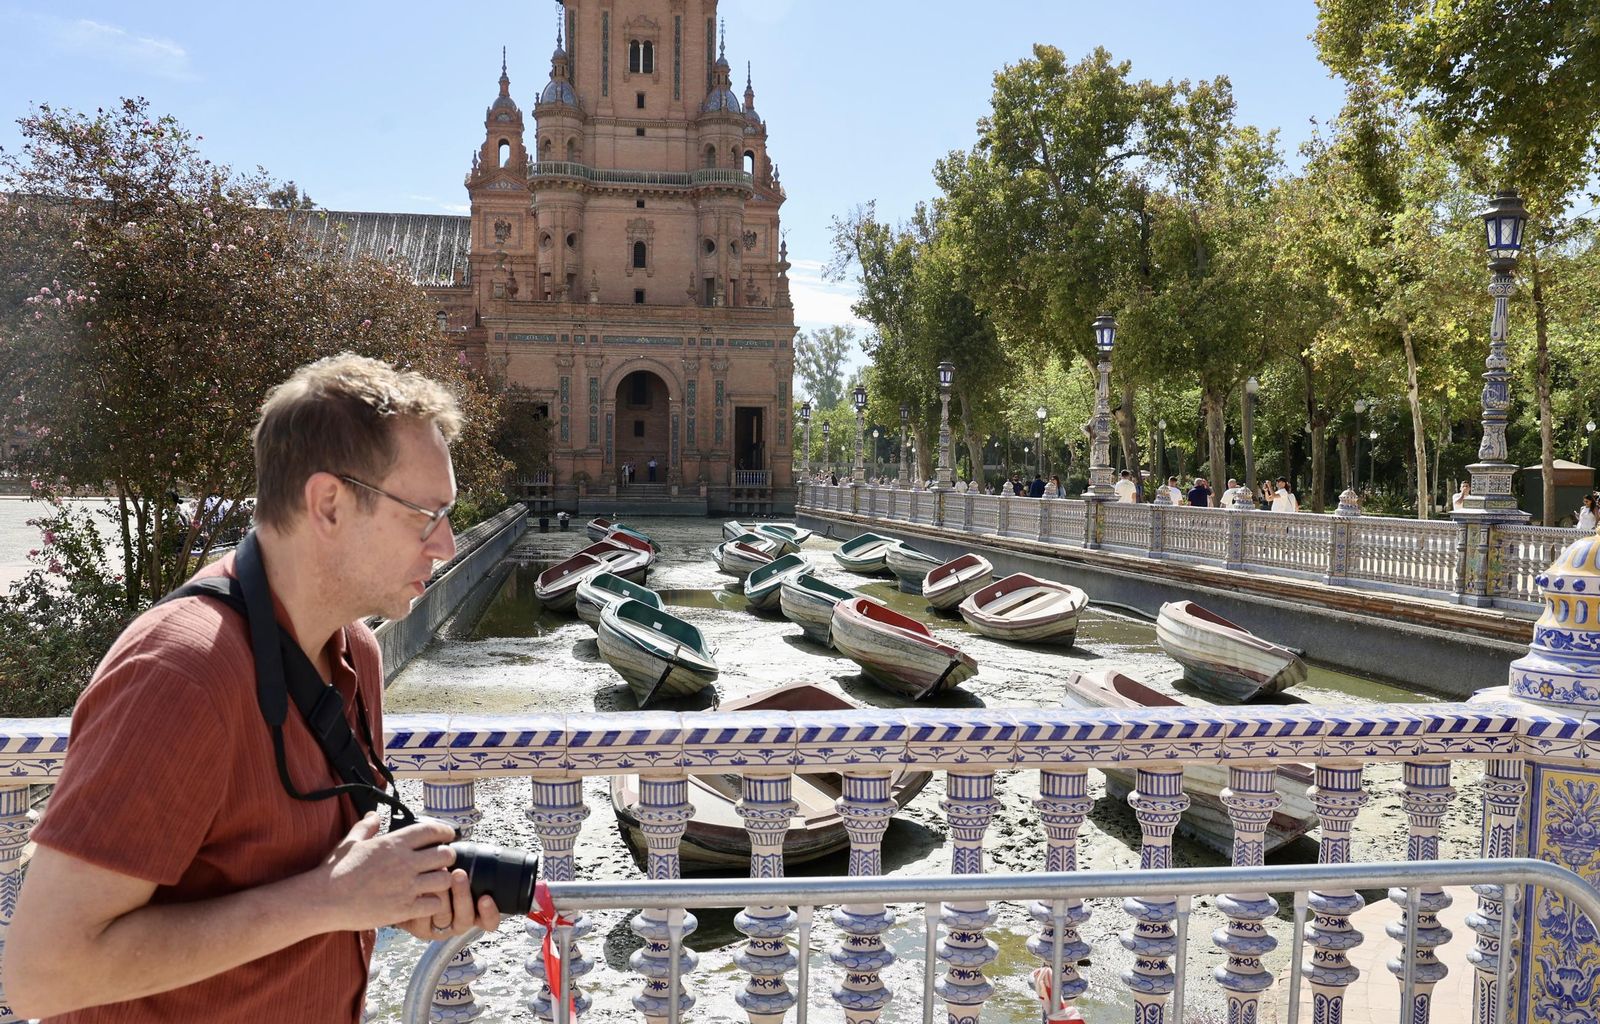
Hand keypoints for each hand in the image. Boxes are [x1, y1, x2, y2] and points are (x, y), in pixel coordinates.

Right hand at [305, 814, 458, 933]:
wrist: (323, 900)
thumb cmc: (335, 869)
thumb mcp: (350, 842)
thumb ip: (366, 826)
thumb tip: (374, 815)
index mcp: (394, 843)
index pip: (432, 830)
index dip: (445, 831)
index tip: (449, 835)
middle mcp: (405, 863)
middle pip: (445, 855)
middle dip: (448, 856)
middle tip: (442, 860)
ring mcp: (406, 887)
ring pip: (444, 880)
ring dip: (443, 880)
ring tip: (435, 882)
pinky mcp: (403, 909)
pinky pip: (434, 904)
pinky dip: (434, 903)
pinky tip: (425, 902)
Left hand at [398, 864, 501, 941]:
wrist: (415, 886)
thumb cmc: (444, 876)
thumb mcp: (461, 872)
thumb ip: (472, 867)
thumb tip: (481, 848)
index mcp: (476, 915)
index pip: (489, 921)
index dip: (489, 912)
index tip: (485, 897)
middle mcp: (459, 924)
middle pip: (465, 918)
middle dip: (462, 896)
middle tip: (459, 874)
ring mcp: (440, 928)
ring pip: (444, 918)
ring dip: (442, 896)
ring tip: (438, 874)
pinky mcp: (421, 929)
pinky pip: (424, 921)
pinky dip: (423, 904)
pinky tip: (422, 889)